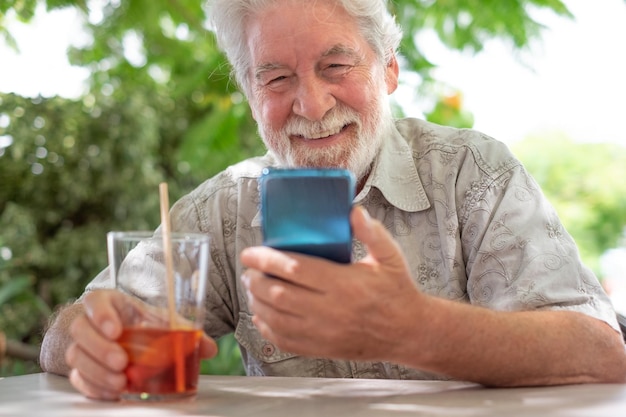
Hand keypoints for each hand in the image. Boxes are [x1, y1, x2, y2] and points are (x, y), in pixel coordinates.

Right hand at [65, 290, 217, 400]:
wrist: (128, 335)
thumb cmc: (143, 323)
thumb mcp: (162, 321)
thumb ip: (186, 331)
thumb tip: (210, 348)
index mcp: (109, 302)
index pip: (95, 301)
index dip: (101, 314)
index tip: (116, 329)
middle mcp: (90, 321)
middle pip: (80, 330)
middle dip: (100, 348)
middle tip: (121, 362)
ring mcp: (82, 345)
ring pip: (76, 356)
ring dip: (97, 371)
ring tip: (120, 382)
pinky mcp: (81, 368)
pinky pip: (78, 378)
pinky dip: (94, 387)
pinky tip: (112, 392)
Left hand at [240, 205, 422, 360]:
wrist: (409, 332)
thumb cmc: (397, 291)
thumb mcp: (390, 256)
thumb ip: (372, 233)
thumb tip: (353, 211)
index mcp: (344, 284)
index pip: (295, 269)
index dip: (267, 260)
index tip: (250, 253)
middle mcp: (331, 310)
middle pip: (279, 294)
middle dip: (256, 280)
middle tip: (249, 270)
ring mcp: (324, 333)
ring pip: (276, 318)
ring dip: (257, 302)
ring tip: (252, 288)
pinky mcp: (322, 349)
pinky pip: (285, 341)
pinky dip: (266, 328)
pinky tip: (261, 315)